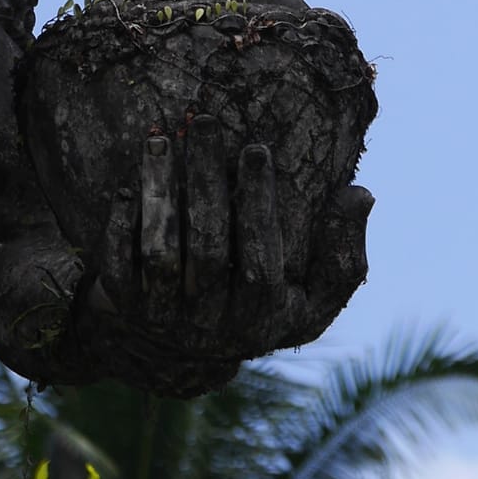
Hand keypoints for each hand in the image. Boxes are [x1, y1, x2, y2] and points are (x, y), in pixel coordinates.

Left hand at [74, 132, 372, 393]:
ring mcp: (162, 316)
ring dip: (159, 193)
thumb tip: (360, 194)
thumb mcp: (311, 300)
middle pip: (207, 249)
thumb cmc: (259, 308)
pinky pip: (118, 264)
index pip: (260, 259)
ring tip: (160, 140)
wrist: (181, 356)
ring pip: (159, 252)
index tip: (256, 148)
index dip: (257, 205)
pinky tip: (126, 184)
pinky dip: (120, 224)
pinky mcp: (122, 306)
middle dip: (206, 181)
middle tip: (204, 122)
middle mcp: (209, 324)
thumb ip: (343, 256)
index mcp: (260, 317)